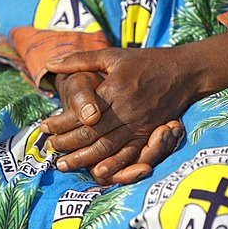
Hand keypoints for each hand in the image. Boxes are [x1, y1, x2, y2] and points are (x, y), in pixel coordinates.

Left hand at [44, 31, 227, 183]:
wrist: (182, 72)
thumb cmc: (145, 62)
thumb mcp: (112, 55)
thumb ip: (79, 60)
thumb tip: (49, 63)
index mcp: (114, 89)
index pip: (81, 112)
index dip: (61, 122)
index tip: (45, 127)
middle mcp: (126, 110)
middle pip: (91, 133)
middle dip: (67, 143)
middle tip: (49, 148)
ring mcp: (139, 124)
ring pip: (107, 147)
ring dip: (83, 158)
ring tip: (63, 165)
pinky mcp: (149, 134)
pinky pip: (129, 154)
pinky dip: (114, 165)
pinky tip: (98, 172)